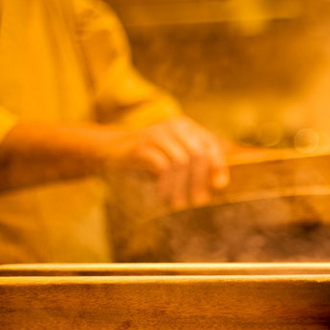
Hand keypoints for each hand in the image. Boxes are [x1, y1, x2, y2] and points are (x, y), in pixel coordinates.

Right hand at [101, 117, 229, 209]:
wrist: (111, 151)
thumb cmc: (147, 159)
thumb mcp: (173, 159)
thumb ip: (195, 167)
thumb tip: (218, 183)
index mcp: (185, 127)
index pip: (210, 144)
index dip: (217, 165)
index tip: (219, 186)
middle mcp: (173, 127)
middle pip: (198, 154)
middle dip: (199, 180)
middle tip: (197, 200)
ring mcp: (156, 134)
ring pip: (181, 161)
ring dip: (181, 186)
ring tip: (177, 202)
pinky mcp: (141, 146)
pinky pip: (163, 166)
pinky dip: (165, 184)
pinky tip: (162, 195)